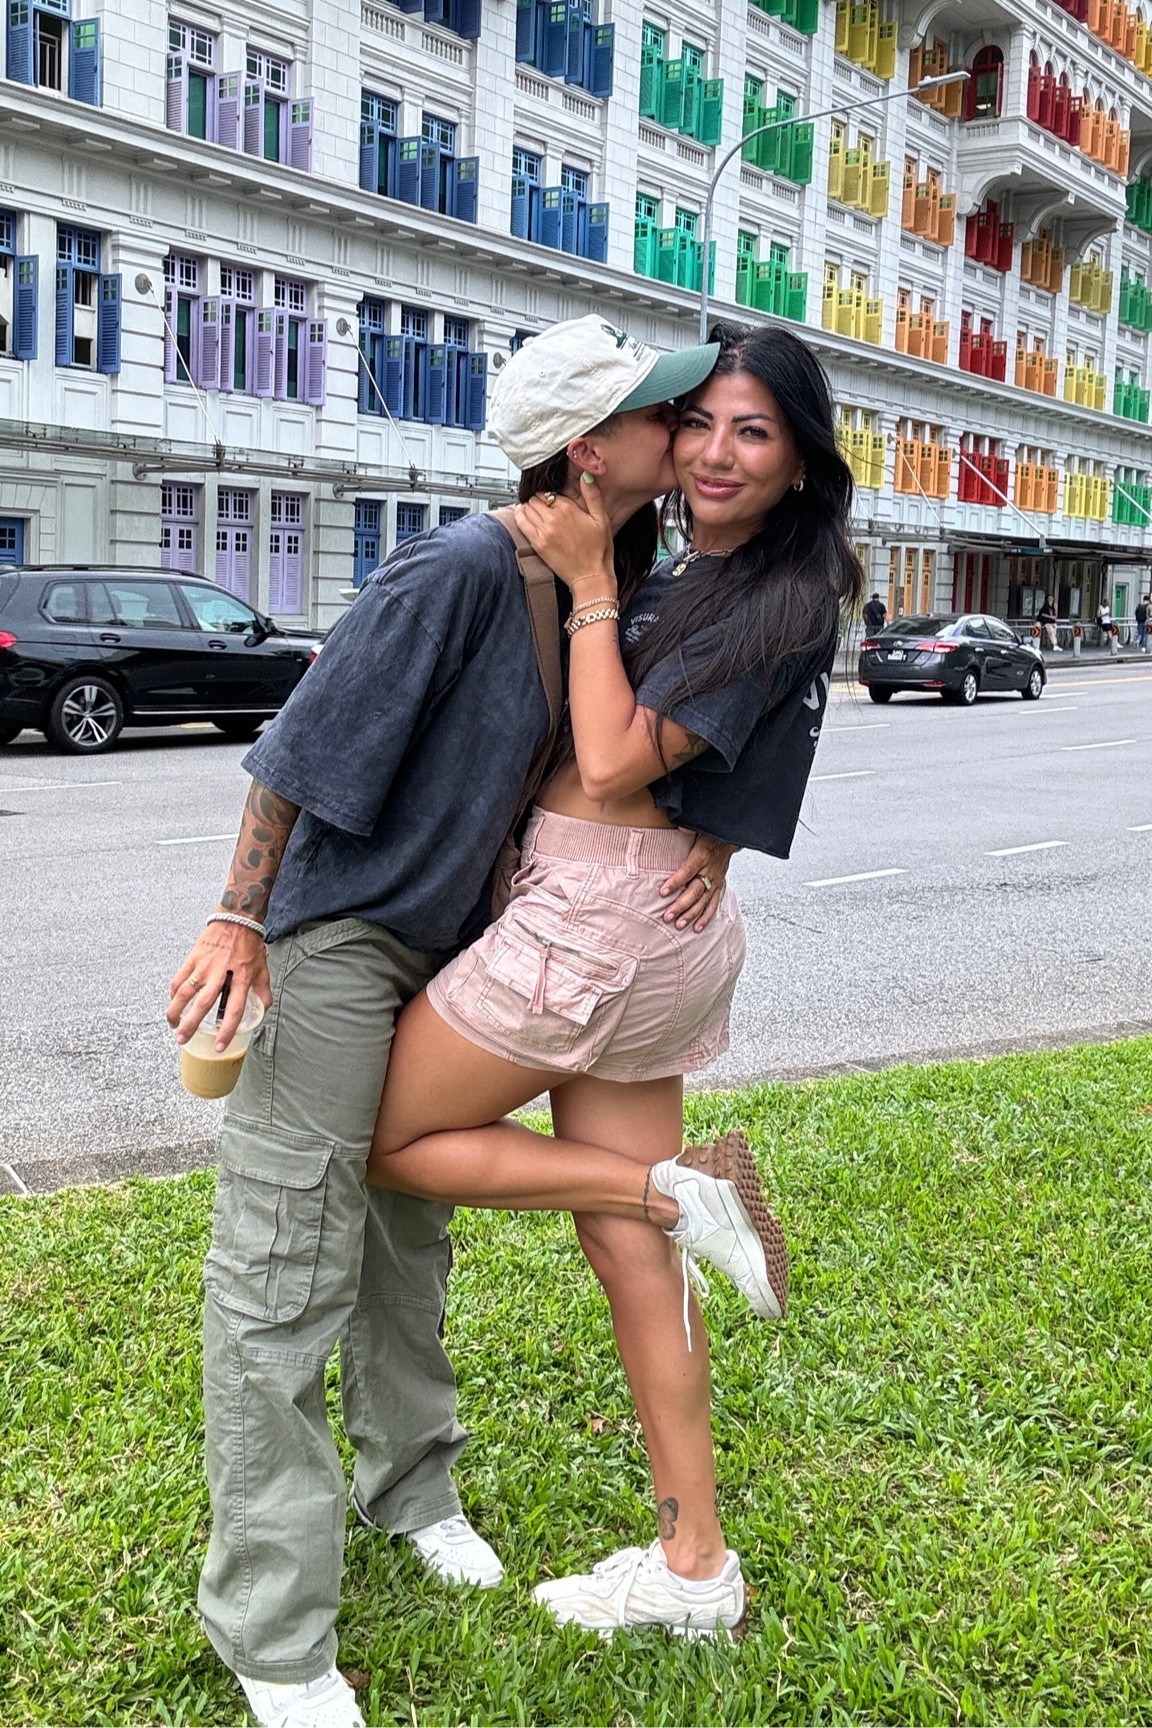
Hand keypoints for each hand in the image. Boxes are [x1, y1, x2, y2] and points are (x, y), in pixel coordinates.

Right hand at [168, 922, 272, 1050]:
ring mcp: (204, 965)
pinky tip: (173, 1002)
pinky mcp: (193, 957)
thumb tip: (263, 1010)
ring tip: (173, 1025)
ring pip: (185, 992)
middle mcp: (221, 974)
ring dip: (176, 1011)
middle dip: (191, 1024)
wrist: (237, 919)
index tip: (219, 1046)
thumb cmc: (250, 945)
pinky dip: (174, 992)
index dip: (227, 1030)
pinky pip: (180, 978)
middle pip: (204, 1004)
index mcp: (241, 978)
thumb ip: (263, 991)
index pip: (235, 1010)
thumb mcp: (263, 968)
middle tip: (183, 1040)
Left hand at [514, 478, 614, 597]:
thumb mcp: (602, 519)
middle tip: (542, 505)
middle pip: (536, 498)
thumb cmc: (598, 551)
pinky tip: (522, 514)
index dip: (550, 494)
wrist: (591, 577)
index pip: (549, 492)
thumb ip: (592, 495)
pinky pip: (521, 523)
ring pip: (527, 508)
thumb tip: (586, 475)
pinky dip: (519, 515)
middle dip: (538, 499)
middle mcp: (553, 518)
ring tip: (533, 510)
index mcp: (569, 509)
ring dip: (528, 506)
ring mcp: (543, 531)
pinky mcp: (537, 544)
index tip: (552, 499)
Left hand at [659, 837, 737, 931]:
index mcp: (701, 856)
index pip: (686, 871)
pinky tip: (697, 927)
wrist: (728, 838)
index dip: (675, 882)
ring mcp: (715, 881)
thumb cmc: (708, 834)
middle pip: (694, 891)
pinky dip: (706, 917)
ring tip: (679, 925)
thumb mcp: (697, 828)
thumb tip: (679, 826)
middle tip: (668, 916)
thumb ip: (686, 829)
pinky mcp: (718, 887)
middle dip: (681, 905)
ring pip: (703, 901)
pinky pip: (713, 905)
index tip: (662, 892)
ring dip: (691, 915)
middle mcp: (709, 871)